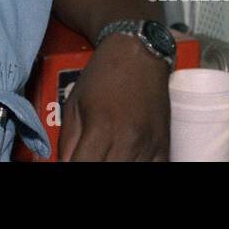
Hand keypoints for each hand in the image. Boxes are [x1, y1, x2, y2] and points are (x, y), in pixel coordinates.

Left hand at [58, 33, 169, 160]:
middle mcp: (128, 139)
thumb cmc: (101, 77)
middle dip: (92, 167)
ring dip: (114, 167)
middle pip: (108, 172)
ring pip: (132, 174)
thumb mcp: (73, 105)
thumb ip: (67, 142)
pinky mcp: (165, 147)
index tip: (72, 162)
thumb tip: (64, 165)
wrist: (139, 54)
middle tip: (88, 156)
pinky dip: (137, 169)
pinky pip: (154, 170)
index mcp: (101, 127)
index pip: (83, 166)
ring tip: (106, 156)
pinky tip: (125, 160)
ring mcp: (149, 145)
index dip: (72, 169)